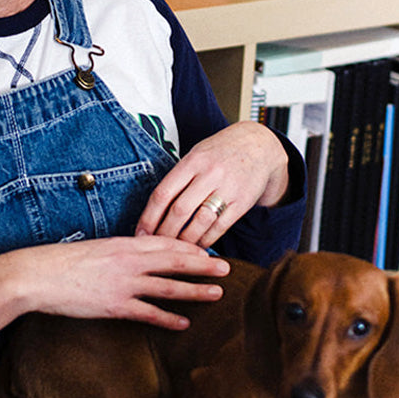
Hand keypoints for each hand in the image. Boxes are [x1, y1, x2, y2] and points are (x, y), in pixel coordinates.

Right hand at [0, 235, 230, 368]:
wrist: (37, 274)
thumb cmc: (61, 262)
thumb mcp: (95, 250)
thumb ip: (118, 254)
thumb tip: (134, 258)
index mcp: (124, 243)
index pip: (165, 242)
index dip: (189, 247)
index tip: (207, 251)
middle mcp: (129, 260)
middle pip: (175, 261)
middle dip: (203, 264)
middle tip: (227, 267)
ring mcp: (124, 283)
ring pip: (169, 286)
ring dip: (195, 290)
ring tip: (217, 293)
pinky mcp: (114, 305)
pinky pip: (148, 312)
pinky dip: (169, 318)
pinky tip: (185, 323)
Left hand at [135, 121, 289, 247]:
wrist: (259, 146)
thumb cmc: (220, 153)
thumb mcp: (196, 155)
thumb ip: (177, 179)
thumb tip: (152, 211)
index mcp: (192, 161)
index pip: (163, 193)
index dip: (148, 217)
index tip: (139, 233)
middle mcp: (209, 174)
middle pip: (179, 210)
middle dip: (163, 233)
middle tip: (154, 246)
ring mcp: (228, 188)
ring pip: (199, 222)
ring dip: (184, 241)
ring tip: (174, 251)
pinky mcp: (243, 202)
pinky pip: (220, 227)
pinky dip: (206, 240)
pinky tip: (197, 246)